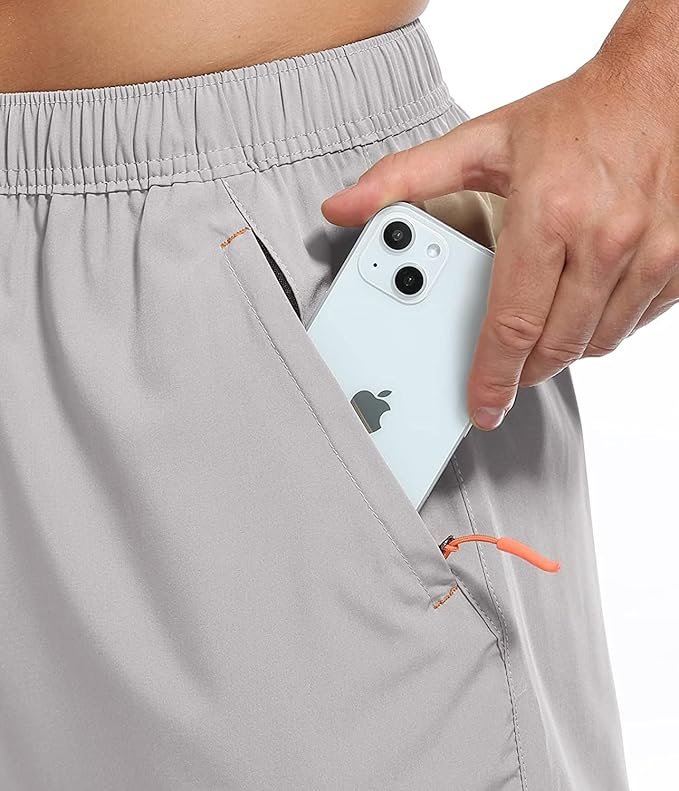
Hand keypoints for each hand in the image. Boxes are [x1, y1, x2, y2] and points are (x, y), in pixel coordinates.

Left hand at [321, 54, 678, 430]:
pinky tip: (584, 304)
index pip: (511, 326)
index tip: (481, 407)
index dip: (492, 378)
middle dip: (524, 369)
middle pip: (554, 347)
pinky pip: (635, 324)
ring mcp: (651, 253)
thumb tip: (343, 206)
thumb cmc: (573, 117)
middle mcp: (604, 240)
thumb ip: (404, 179)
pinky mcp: (678, 261)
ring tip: (542, 328)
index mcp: (547, 217)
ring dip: (563, 349)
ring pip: (597, 343)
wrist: (659, 85)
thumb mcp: (481, 143)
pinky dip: (604, 328)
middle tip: (506, 366)